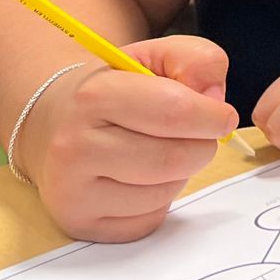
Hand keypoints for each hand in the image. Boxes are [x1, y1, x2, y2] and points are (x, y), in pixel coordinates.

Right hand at [21, 35, 239, 242]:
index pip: (173, 111)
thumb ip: (197, 60)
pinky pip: (149, 220)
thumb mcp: (156, 55)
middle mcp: (74, 147)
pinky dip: (161, 200)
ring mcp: (71, 192)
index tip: (223, 116)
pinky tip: (142, 178)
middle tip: (198, 136)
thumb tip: (214, 98)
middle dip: (202, 146)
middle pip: (173, 158)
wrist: (56, 123)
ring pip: (165, 192)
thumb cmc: (117, 87)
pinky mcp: (79, 224)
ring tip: (162, 151)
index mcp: (94, 95)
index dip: (212, 116)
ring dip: (181, 173)